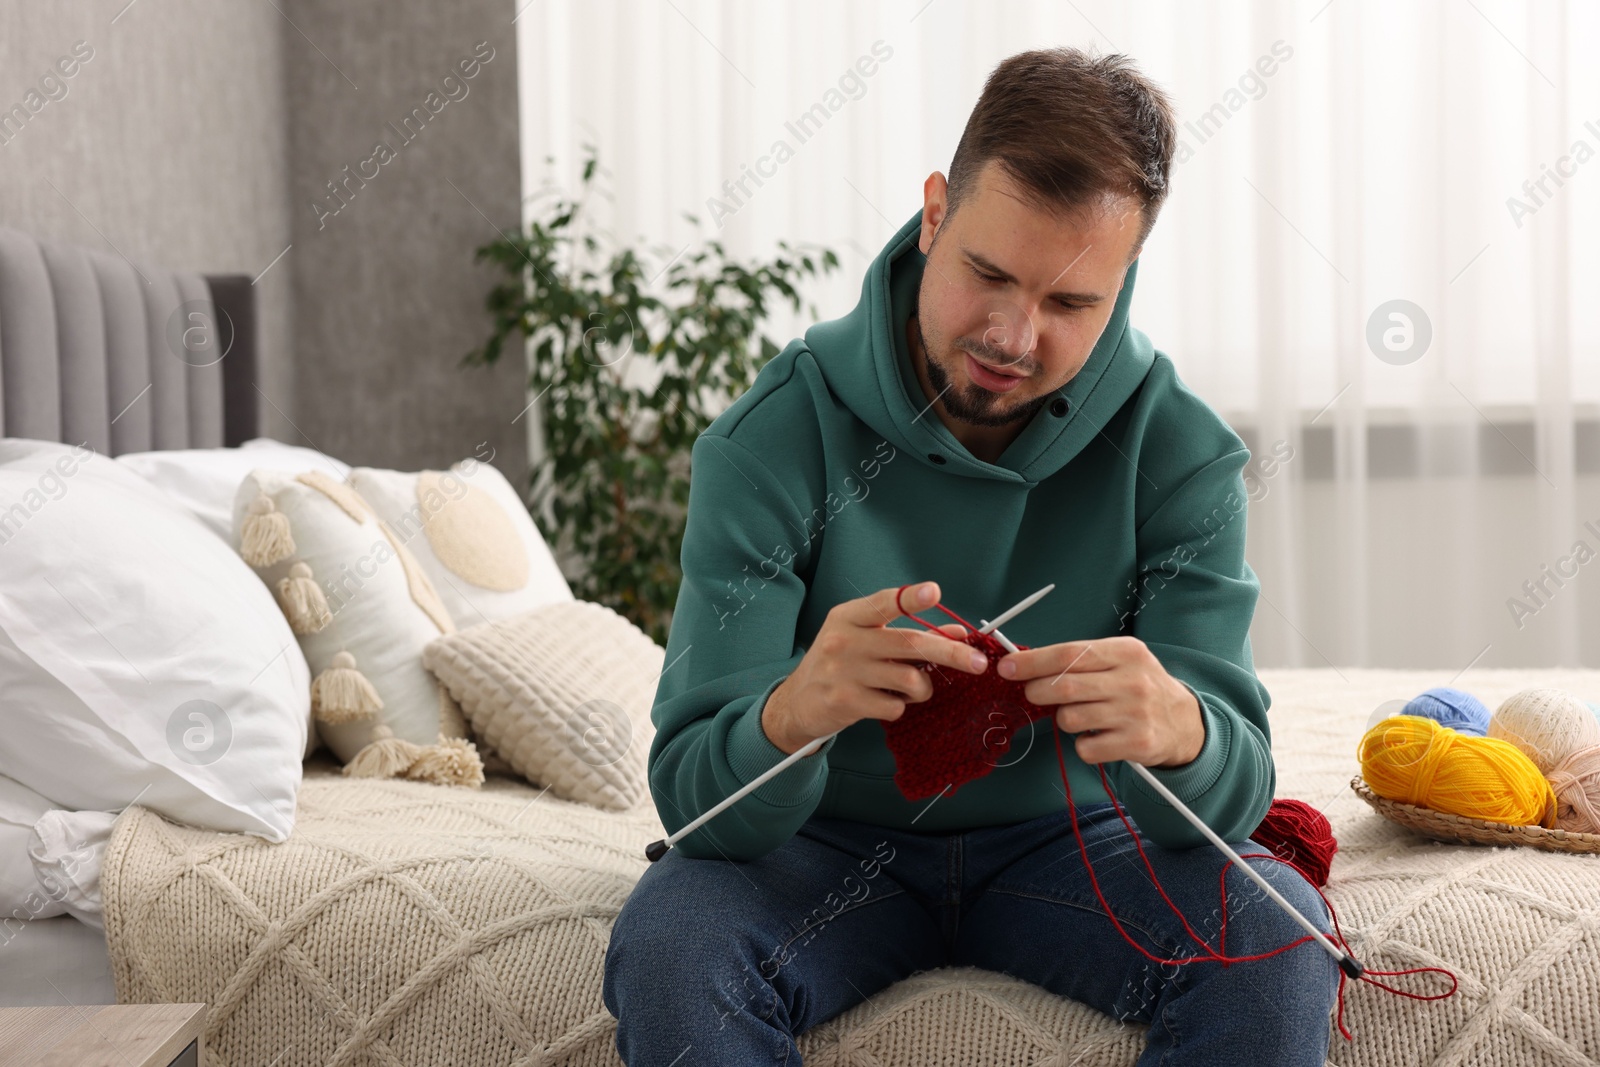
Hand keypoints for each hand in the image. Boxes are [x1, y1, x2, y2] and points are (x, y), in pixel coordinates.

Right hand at [762, 581, 988, 755]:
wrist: (798, 701)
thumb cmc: (841, 663)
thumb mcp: (866, 638)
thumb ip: (907, 632)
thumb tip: (957, 633)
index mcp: (849, 617)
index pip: (883, 603)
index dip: (910, 598)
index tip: (935, 592)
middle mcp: (845, 640)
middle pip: (910, 643)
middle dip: (951, 653)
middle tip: (979, 663)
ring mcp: (844, 672)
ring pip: (909, 679)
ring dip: (922, 688)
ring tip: (913, 688)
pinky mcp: (846, 701)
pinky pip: (895, 706)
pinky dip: (900, 706)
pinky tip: (885, 701)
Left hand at [997, 636, 1203, 768]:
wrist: (1184, 723)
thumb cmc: (1138, 686)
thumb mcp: (1119, 660)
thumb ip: (1078, 659)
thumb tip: (1024, 662)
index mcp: (1126, 652)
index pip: (1068, 654)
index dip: (1032, 662)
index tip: (1007, 667)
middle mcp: (1133, 681)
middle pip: (1063, 687)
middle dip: (1036, 691)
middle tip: (1033, 694)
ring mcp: (1136, 714)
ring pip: (1069, 719)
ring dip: (1064, 719)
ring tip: (1083, 715)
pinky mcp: (1137, 744)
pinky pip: (1085, 748)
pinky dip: (1083, 744)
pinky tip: (1099, 736)